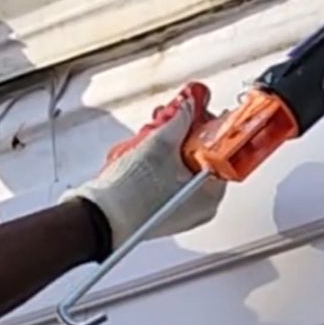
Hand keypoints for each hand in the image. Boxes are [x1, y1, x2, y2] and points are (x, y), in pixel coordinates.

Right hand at [65, 85, 226, 245]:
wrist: (102, 217)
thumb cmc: (132, 193)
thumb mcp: (160, 143)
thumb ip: (180, 120)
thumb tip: (190, 107)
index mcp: (210, 196)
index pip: (221, 153)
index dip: (208, 130)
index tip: (198, 116)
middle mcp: (200, 208)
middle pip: (200, 160)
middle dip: (183, 136)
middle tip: (173, 121)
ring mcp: (181, 212)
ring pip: (182, 169)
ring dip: (168, 148)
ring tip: (152, 136)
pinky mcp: (163, 212)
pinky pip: (170, 181)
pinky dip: (160, 165)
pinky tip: (145, 153)